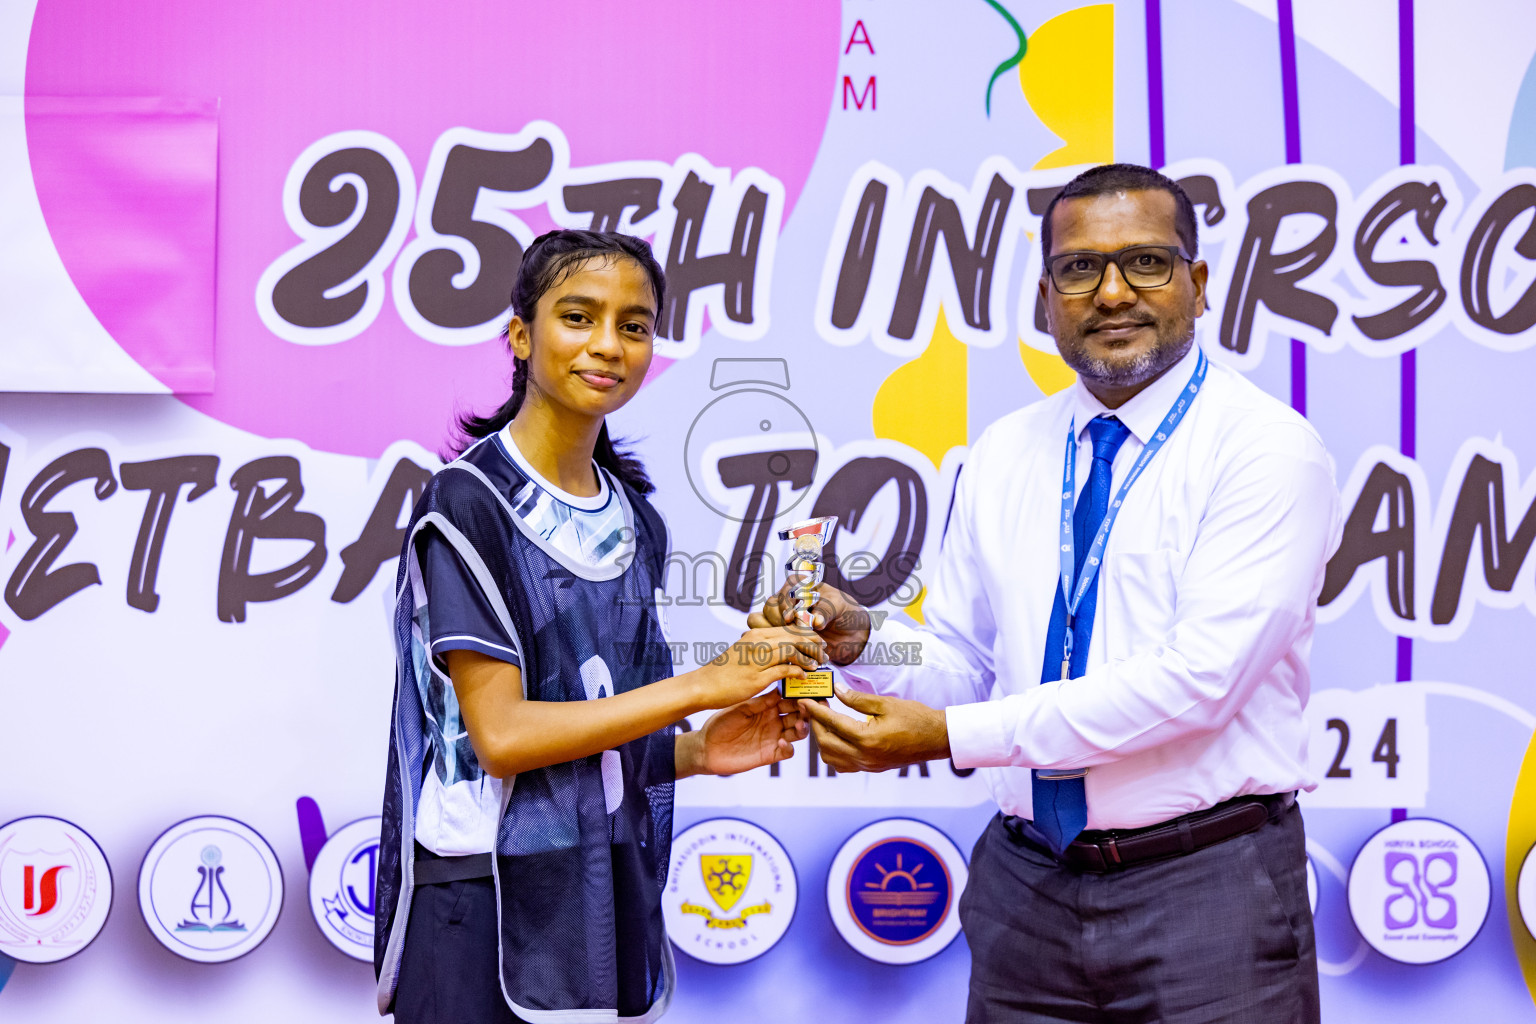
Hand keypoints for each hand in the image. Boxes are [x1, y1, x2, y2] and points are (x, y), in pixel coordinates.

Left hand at [676, 693, 809, 778]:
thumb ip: (759, 702)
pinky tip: (782, 741)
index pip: (789, 699)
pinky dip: (789, 746)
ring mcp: (773, 738)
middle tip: (810, 706)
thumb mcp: (739, 709)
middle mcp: (774, 721)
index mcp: (767, 707)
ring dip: (803, 727)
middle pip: (799, 715)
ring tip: (800, 724)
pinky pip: (788, 751)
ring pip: (798, 732)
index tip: (807, 690)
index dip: (799, 695)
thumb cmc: (720, 724)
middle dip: (807, 710)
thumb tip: (780, 690)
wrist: (706, 748)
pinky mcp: (770, 754)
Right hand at [688, 626, 825, 709]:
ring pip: (792, 651)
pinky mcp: (757, 677)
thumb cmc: (724, 671)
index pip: (788, 628)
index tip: (817, 641)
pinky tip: (803, 677)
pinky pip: (785, 670)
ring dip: (809, 657)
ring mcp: (757, 659)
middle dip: (813, 643)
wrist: (703, 685)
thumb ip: (762, 649)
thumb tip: (782, 651)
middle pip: (794, 636)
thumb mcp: (744, 652)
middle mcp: (757, 642)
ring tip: (818, 664)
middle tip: (824, 652)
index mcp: (756, 635)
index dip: (807, 633)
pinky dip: (798, 672)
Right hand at [748, 580, 870, 665]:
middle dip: (780, 621)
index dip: (786, 603)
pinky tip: (789, 652)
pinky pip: (767, 638)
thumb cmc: (845, 612)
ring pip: (761, 621)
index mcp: (802, 586)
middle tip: (793, 632)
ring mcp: (782, 618)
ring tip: (791, 642)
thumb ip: (827, 611)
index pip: (786, 589)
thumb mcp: (840, 607)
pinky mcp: (782, 635)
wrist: (851, 633)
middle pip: (770, 606)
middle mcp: (788, 600)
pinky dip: (774, 645)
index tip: (790, 617)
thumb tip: (816, 621)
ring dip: (773, 632)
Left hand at [801, 684, 949, 772]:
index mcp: (867, 739)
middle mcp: (864, 757)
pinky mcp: (872, 768)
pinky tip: (837, 736)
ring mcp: (868, 765)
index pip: (832, 723)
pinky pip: (843, 765)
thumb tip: (836, 691)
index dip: (815, 710)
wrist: (937, 739)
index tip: (805, 700)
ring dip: (822, 740)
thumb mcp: (886, 703)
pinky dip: (834, 752)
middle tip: (813, 707)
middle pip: (825, 743)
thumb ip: (857, 699)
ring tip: (824, 721)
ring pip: (831, 758)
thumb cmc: (915, 718)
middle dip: (815, 724)